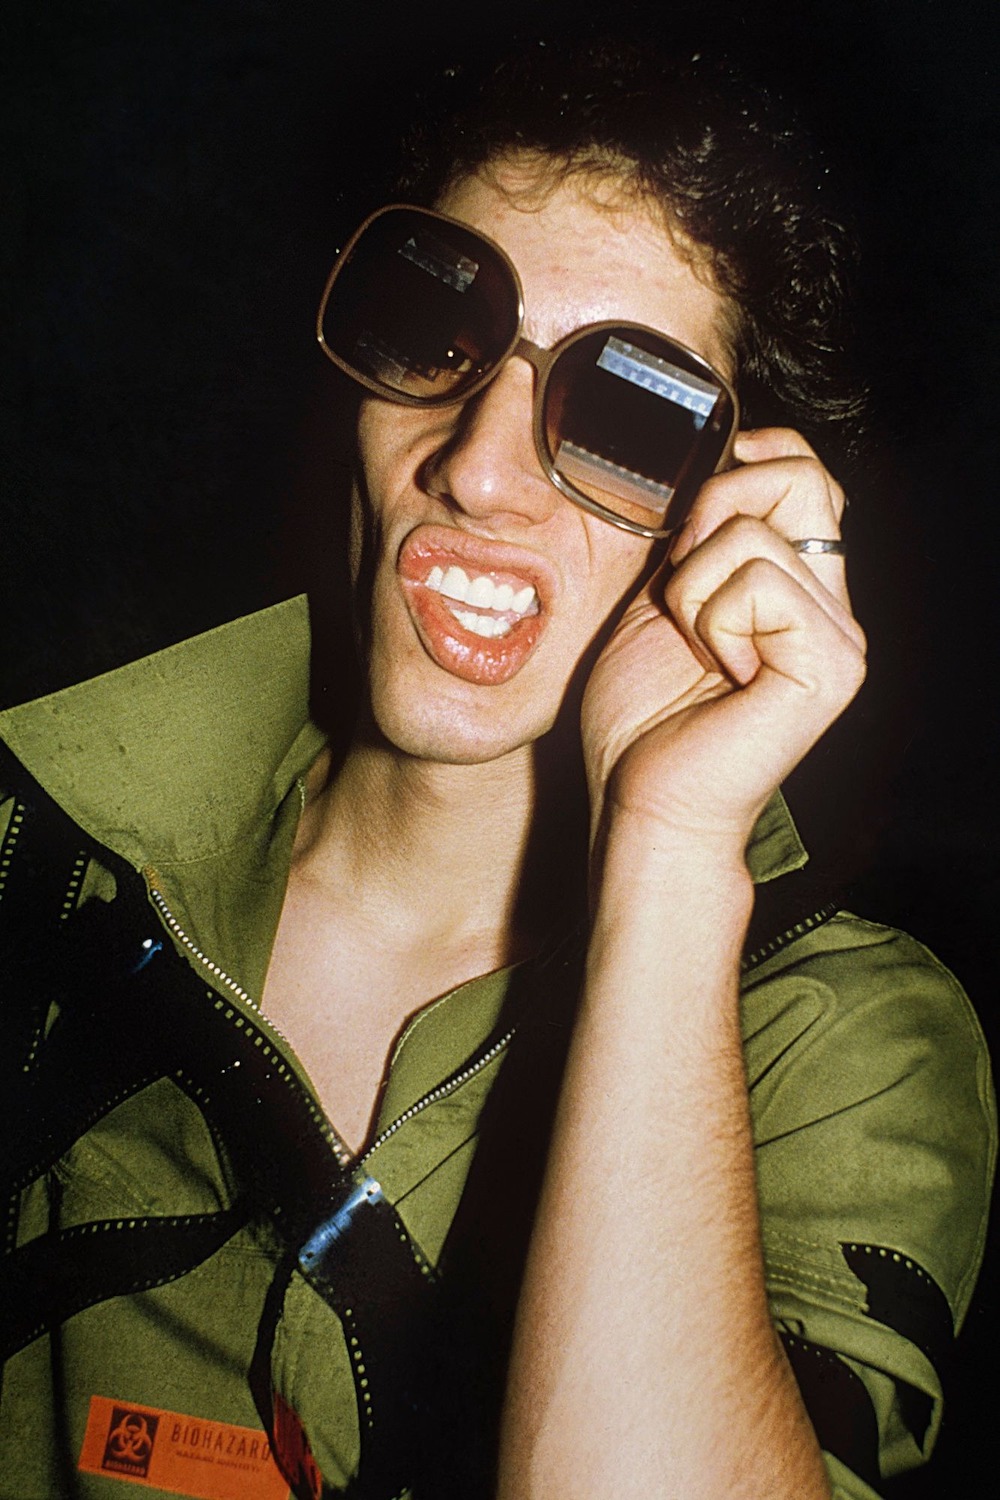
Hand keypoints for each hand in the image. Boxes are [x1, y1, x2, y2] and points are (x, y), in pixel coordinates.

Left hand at [581, 428, 866, 850]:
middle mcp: (832, 608)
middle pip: (801, 478)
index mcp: (796, 591)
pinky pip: (758, 581)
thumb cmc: (642, 718)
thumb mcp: (659, 604)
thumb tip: (709, 473)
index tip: (709, 484)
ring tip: (695, 648)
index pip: (810, 477)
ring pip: (755, 532)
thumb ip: (693, 544)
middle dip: (717, 507)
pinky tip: (721, 671)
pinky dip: (713, 618)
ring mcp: (839, 637)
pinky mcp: (831, 666)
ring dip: (693, 587)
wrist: (642, 802)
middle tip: (682, 580)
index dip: (763, 456)